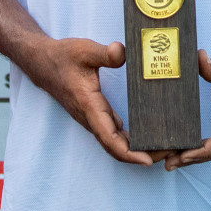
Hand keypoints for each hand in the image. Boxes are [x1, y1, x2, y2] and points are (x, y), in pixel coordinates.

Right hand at [21, 37, 160, 166]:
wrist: (42, 63)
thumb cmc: (62, 57)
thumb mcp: (83, 50)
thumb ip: (104, 53)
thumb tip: (122, 52)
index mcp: (89, 105)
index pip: (109, 138)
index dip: (129, 153)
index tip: (148, 160)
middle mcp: (90, 117)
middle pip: (115, 147)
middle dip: (140, 155)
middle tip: (168, 153)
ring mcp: (92, 118)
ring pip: (114, 142)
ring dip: (136, 149)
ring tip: (162, 147)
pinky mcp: (95, 114)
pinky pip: (113, 133)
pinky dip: (129, 139)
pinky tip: (146, 135)